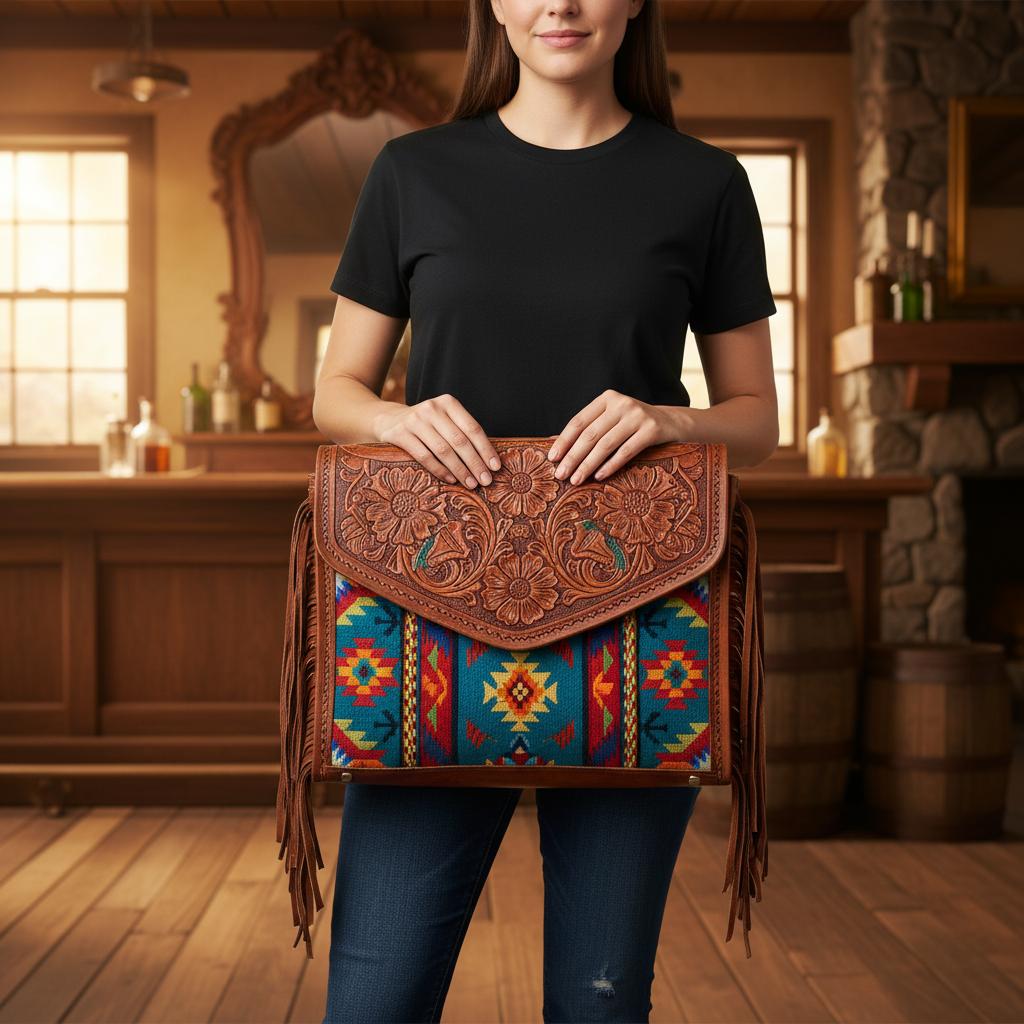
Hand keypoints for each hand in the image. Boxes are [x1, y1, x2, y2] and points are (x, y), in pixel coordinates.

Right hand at [373, 393, 500, 487]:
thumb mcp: (444, 421)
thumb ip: (462, 433)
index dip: (485, 449)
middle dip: (475, 463)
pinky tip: (451, 479)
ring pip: (443, 450)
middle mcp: (432, 408)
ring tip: (471, 484)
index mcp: (448, 403)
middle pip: (460, 440)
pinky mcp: (399, 434)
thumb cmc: (426, 425)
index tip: (496, 467)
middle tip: (486, 480)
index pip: (472, 428)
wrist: (388, 419)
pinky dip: (440, 470)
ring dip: (460, 470)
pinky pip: (424, 456)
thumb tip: (488, 462)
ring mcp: (414, 420)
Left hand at [546, 390, 682, 484]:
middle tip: (560, 475)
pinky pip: (626, 451)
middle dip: (573, 457)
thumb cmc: (634, 425)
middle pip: (590, 434)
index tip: (552, 458)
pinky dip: (610, 465)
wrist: (673, 422)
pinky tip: (599, 477)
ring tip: (576, 480)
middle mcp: (621, 404)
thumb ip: (588, 429)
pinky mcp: (652, 430)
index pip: (579, 421)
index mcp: (607, 398)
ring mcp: (638, 416)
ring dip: (588, 465)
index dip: (563, 441)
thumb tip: (552, 443)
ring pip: (605, 444)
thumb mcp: (612, 421)